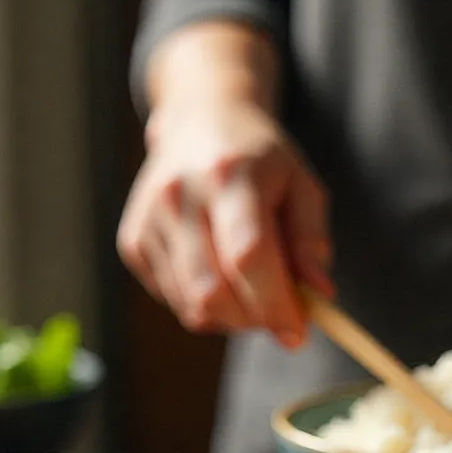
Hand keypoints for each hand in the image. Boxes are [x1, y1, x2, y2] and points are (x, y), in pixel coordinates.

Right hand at [117, 25, 332, 348]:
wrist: (200, 121)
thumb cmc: (261, 160)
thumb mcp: (301, 187)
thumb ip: (311, 241)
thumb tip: (318, 294)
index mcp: (229, 175)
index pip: (249, 255)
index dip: (275, 304)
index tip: (298, 331)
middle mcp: (179, 195)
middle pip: (213, 292)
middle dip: (254, 320)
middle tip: (279, 314)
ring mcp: (149, 220)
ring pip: (192, 307)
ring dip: (232, 317)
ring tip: (252, 288)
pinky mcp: (133, 242)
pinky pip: (175, 301)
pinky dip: (205, 305)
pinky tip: (220, 274)